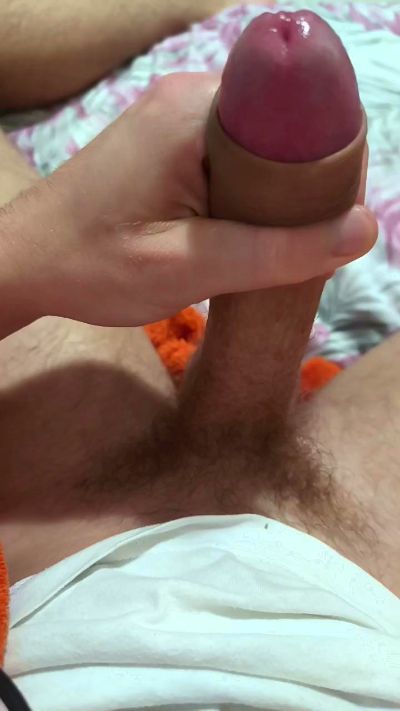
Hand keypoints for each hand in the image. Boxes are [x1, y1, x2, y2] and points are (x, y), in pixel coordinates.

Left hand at [4, 73, 376, 329]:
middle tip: (304, 242)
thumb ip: (275, 252)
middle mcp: (186, 97)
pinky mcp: (164, 140)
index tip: (331, 218)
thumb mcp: (189, 267)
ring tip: (274, 243)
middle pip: (279, 132)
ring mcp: (172, 115)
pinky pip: (228, 156)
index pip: (296, 118)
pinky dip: (244, 193)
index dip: (327, 167)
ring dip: (272, 195)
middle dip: (301, 187)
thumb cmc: (94, 267)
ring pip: (256, 149)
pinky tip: (241, 232)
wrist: (25, 263)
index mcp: (194, 112)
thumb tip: (362, 230)